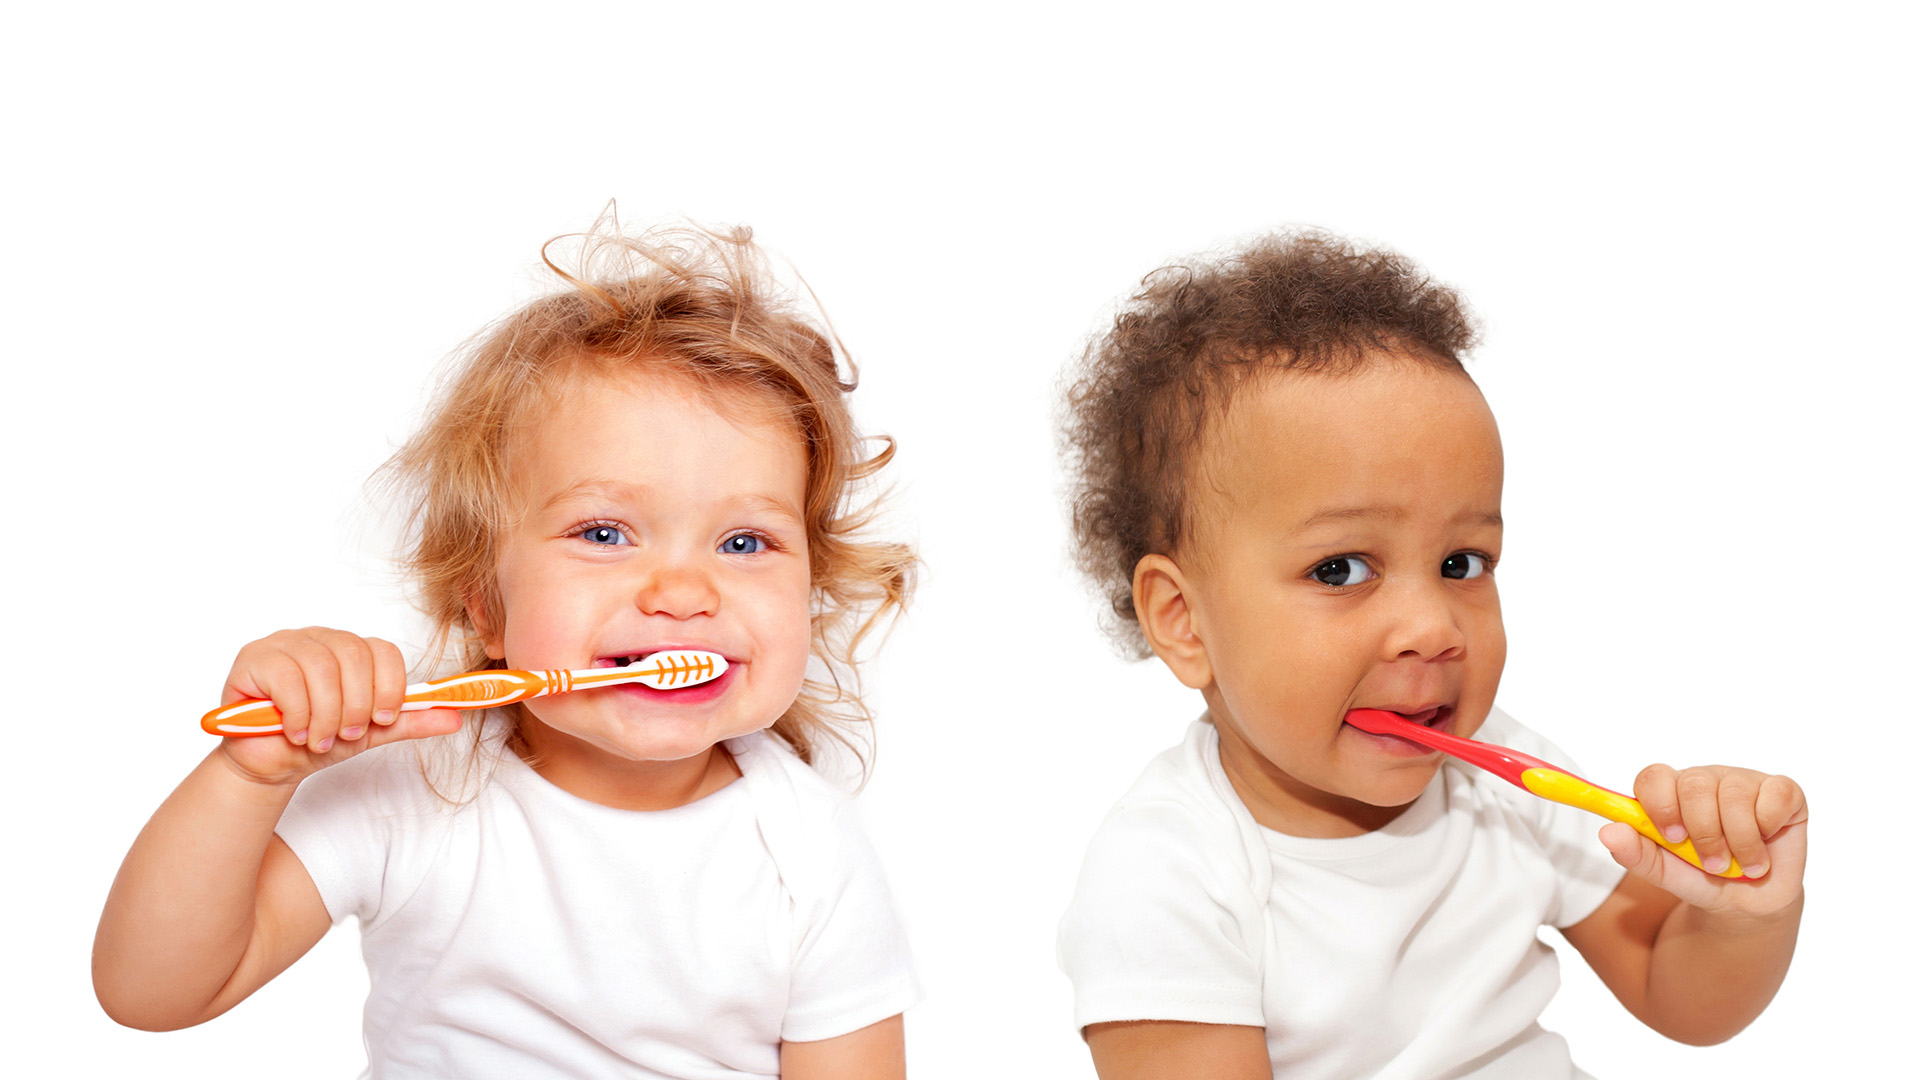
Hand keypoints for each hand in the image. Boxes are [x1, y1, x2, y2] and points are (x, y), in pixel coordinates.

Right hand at [215, 627, 461, 784]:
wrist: (269, 764)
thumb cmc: (317, 740)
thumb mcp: (370, 734)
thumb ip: (409, 722)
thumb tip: (455, 718)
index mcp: (350, 650)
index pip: (384, 650)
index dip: (390, 687)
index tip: (383, 719)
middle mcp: (320, 639)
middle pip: (355, 655)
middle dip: (358, 705)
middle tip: (348, 735)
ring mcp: (285, 644)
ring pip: (322, 667)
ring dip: (327, 714)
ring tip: (320, 740)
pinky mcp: (254, 658)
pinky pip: (287, 678)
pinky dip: (298, 713)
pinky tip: (296, 732)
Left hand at [1599, 763, 1806, 917]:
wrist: (1749, 903)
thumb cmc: (1703, 880)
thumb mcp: (1666, 875)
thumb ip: (1636, 854)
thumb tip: (1608, 832)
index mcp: (1671, 793)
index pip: (1654, 777)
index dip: (1661, 805)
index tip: (1672, 838)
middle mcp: (1705, 781)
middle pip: (1694, 785)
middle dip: (1704, 833)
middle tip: (1711, 864)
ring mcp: (1743, 782)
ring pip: (1735, 793)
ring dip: (1739, 841)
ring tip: (1741, 866)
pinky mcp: (1782, 792)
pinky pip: (1775, 795)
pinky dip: (1769, 828)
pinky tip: (1766, 845)